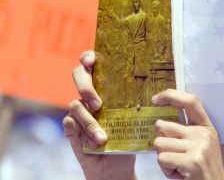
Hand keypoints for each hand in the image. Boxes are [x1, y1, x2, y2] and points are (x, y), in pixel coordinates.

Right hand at [63, 50, 135, 179]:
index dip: (88, 57)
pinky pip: (71, 122)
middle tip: (98, 104)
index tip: (91, 60)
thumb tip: (152, 88)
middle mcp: (89, 92)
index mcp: (104, 84)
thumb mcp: (134, 116)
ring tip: (103, 137)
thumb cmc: (127, 136)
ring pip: (75, 103)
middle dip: (86, 86)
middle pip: (78, 75)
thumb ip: (135, 101)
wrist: (117, 165)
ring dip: (90, 122)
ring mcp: (78, 108)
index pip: (91, 62)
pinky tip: (96, 144)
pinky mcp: (71, 126)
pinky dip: (85, 134)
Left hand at [152, 89, 223, 179]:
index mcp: (206, 127)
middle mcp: (203, 134)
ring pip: (159, 142)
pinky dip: (165, 169)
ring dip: (163, 157)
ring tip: (177, 165)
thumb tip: (159, 122)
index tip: (155, 99)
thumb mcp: (201, 145)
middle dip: (161, 142)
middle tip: (174, 155)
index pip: (190, 101)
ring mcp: (198, 147)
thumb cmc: (203, 170)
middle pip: (163, 125)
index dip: (170, 95)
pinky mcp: (192, 161)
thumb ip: (186, 130)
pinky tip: (178, 173)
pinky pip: (162, 158)